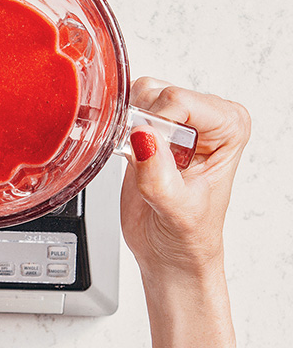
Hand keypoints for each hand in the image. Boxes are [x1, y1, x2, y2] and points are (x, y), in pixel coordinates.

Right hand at [121, 77, 250, 276]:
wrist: (169, 253)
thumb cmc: (187, 237)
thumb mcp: (177, 211)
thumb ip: (159, 175)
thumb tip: (143, 137)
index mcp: (229, 129)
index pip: (183, 101)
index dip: (159, 127)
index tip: (155, 158)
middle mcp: (206, 120)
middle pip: (160, 94)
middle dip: (143, 127)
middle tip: (149, 164)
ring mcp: (178, 122)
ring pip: (140, 95)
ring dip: (129, 125)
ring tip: (141, 162)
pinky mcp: (150, 129)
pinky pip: (126, 108)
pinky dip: (118, 127)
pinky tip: (130, 157)